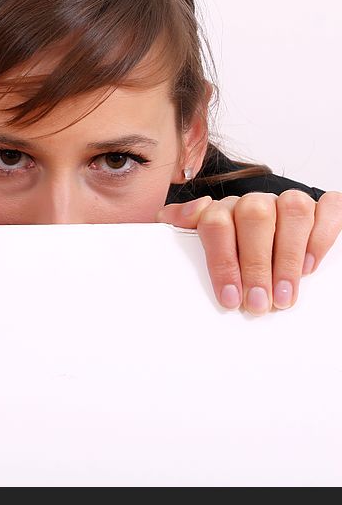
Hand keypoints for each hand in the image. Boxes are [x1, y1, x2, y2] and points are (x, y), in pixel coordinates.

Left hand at [156, 190, 341, 314]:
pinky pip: (328, 208)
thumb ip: (178, 226)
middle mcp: (256, 202)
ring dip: (288, 257)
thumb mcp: (195, 243)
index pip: (216, 223)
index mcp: (224, 209)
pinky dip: (322, 235)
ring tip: (284, 296)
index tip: (229, 297)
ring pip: (292, 210)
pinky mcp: (321, 208)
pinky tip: (311, 266)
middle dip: (256, 265)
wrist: (263, 242)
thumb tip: (177, 217)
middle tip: (258, 303)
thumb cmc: (229, 252)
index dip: (222, 261)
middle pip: (254, 217)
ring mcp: (288, 202)